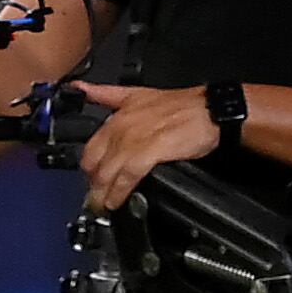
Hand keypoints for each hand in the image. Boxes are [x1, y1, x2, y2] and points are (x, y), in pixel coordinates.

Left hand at [67, 80, 217, 212]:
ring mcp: (135, 139)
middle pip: (94, 162)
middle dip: (92, 183)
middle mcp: (122, 126)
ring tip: (103, 205)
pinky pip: (127, 176)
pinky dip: (119, 191)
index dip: (89, 167)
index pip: (91, 146)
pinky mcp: (151, 151)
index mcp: (118, 115)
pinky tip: (116, 200)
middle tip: (95, 197)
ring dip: (102, 192)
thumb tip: (81, 88)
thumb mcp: (137, 93)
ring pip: (108, 172)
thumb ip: (107, 94)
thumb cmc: (181, 105)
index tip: (91, 179)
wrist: (210, 110)